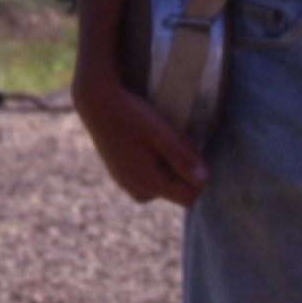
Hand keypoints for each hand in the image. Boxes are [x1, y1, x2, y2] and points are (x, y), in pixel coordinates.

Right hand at [71, 61, 205, 208]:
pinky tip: (149, 143)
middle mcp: (136, 189)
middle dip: (184, 168)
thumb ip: (183, 158)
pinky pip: (151, 177)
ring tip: (161, 140)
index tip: (192, 152)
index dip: (198, 176)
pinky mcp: (122, 175)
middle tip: (174, 140)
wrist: (97, 105)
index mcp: (148, 183)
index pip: (189, 198)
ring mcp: (127, 183)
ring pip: (165, 183)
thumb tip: (204, 180)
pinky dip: (157, 163)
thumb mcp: (162, 134)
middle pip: (178, 190)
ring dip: (171, 164)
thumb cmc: (132, 116)